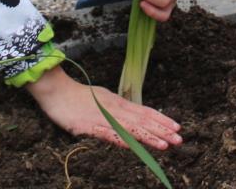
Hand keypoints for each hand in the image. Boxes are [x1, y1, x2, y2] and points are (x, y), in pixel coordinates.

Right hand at [26, 66, 182, 149]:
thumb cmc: (78, 96)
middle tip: (180, 139)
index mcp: (118, 103)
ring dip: (148, 137)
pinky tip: (132, 145)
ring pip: (129, 128)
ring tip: (165, 145)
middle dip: (161, 131)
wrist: (56, 90)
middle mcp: (114, 109)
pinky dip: (121, 139)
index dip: (161, 120)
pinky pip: (107, 134)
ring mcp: (103, 117)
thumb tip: (132, 120)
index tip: (177, 127)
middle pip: (142, 121)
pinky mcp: (89, 126)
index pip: (144, 112)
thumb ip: (118, 111)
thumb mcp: (103, 100)